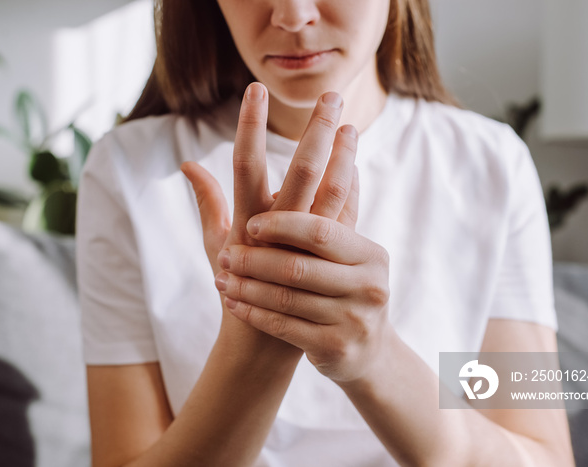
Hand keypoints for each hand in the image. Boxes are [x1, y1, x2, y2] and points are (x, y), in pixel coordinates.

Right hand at [181, 82, 359, 349]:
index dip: (250, 125)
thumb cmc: (234, 287)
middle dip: (316, 131)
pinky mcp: (328, 259)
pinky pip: (344, 217)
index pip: (246, 164)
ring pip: (333, 192)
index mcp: (245, 222)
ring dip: (344, 156)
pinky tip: (354, 163)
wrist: (263, 339)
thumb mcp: (214, 243)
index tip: (256, 89)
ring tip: (351, 123)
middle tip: (330, 95)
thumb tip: (188, 163)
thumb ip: (207, 200)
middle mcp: (277, 230)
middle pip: (301, 171)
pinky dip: (350, 189)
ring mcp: (306, 245)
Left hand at [214, 210, 392, 383]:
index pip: (320, 231)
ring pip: (286, 298)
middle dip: (257, 259)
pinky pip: (283, 327)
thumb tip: (345, 130)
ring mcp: (353, 319)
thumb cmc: (345, 287)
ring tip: (221, 277)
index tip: (250, 223)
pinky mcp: (335, 348)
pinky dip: (254, 312)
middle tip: (227, 253)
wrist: (365, 350)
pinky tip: (233, 303)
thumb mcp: (346, 250)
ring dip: (248, 286)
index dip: (283, 226)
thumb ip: (339, 197)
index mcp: (367, 253)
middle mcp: (366, 285)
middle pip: (298, 266)